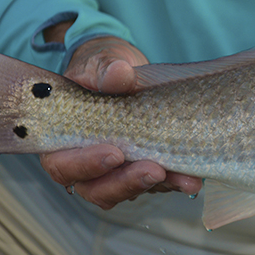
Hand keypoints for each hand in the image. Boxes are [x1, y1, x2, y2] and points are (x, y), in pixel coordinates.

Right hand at [38, 28, 201, 209]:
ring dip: (156, 186)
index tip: (114, 153)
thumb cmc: (100, 70)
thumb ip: (104, 70)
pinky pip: (156, 185)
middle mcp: (85, 165)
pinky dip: (175, 181)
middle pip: (97, 189)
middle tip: (153, 170)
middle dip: (126, 182)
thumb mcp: (100, 63)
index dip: (85, 165)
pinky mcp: (142, 172)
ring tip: (183, 177)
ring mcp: (115, 172)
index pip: (63, 166)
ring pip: (129, 191)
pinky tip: (193, 177)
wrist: (124, 75)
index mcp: (62, 142)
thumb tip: (118, 73)